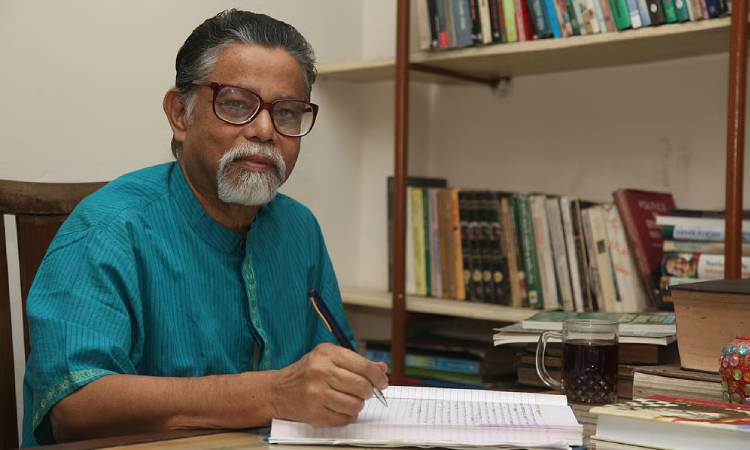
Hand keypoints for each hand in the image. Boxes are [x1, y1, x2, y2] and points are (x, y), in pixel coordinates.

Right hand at [270, 343, 388, 426]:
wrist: (278, 390)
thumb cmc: (307, 372)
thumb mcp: (329, 357)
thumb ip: (356, 362)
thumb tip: (381, 369)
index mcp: (327, 354)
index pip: (363, 366)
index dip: (378, 376)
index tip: (382, 382)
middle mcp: (320, 372)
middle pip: (361, 386)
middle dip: (369, 391)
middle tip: (366, 392)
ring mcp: (316, 394)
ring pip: (355, 405)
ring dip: (358, 405)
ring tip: (350, 399)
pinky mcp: (314, 413)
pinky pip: (344, 419)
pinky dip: (347, 416)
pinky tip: (340, 408)